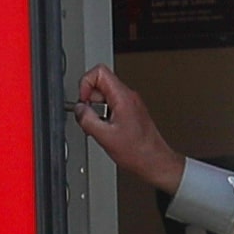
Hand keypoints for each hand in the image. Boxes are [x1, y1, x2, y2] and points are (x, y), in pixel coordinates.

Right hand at [76, 67, 183, 193]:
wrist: (155, 161)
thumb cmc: (138, 151)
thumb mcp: (104, 136)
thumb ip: (87, 119)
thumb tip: (79, 109)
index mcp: (123, 97)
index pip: (99, 72)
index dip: (85, 83)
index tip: (83, 100)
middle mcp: (128, 97)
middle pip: (100, 83)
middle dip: (89, 99)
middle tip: (88, 116)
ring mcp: (130, 104)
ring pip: (104, 96)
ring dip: (95, 109)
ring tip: (98, 126)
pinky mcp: (130, 112)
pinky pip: (111, 106)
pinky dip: (103, 115)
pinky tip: (105, 130)